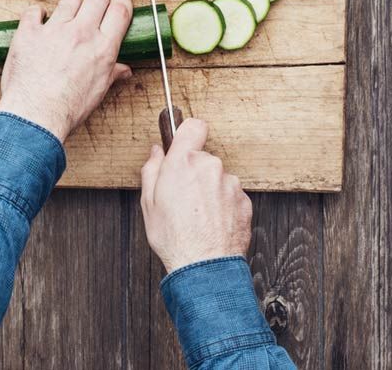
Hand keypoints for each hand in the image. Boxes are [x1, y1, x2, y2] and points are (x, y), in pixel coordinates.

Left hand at [0, 0, 133, 141]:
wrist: (36, 116)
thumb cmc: (67, 108)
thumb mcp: (98, 91)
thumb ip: (112, 74)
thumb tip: (123, 71)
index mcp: (103, 47)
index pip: (120, 9)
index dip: (120, 3)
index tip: (116, 6)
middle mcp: (81, 33)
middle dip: (96, 3)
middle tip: (91, 14)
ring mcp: (54, 30)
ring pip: (68, 0)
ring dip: (69, 8)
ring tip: (64, 22)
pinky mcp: (29, 32)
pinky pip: (34, 11)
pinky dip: (37, 15)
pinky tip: (39, 23)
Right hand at [140, 119, 252, 272]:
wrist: (203, 266)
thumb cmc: (173, 236)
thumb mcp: (148, 201)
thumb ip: (152, 168)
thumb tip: (156, 152)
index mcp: (183, 162)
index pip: (193, 126)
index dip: (187, 133)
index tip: (183, 142)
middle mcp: (210, 167)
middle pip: (203, 158)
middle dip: (194, 172)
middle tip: (181, 196)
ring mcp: (230, 184)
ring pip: (218, 178)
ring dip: (209, 190)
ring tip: (197, 216)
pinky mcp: (244, 201)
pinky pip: (230, 196)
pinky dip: (222, 205)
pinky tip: (211, 223)